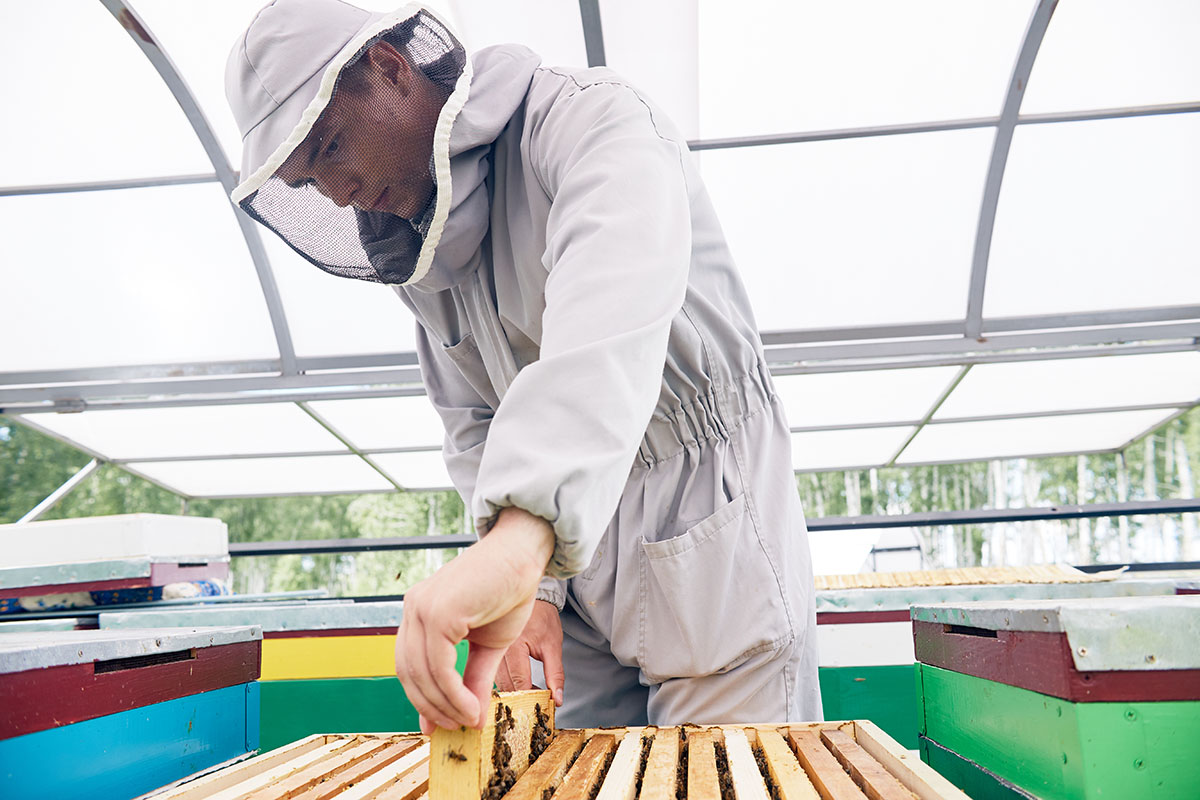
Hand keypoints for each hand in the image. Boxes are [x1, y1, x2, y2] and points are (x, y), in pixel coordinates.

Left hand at [395, 507, 554, 732]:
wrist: (524, 554)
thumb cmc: (509, 590)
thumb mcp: (489, 644)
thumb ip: (473, 678)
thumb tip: (469, 716)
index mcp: (419, 611)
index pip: (410, 664)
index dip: (423, 699)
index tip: (438, 725)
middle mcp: (414, 607)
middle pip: (409, 673)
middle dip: (433, 707)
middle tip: (457, 728)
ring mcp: (421, 609)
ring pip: (423, 675)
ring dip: (446, 706)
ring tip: (470, 720)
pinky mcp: (437, 613)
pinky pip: (439, 668)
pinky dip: (454, 694)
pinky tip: (472, 706)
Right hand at [495, 600, 564, 706]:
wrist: (531, 599)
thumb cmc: (543, 618)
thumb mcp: (553, 646)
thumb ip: (555, 674)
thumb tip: (556, 700)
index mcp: (515, 645)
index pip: (519, 682)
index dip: (531, 697)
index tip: (541, 704)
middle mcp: (497, 648)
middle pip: (506, 686)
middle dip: (522, 698)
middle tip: (537, 699)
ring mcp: (488, 649)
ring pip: (498, 683)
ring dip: (513, 691)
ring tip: (530, 689)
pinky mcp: (483, 651)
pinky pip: (492, 675)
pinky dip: (505, 682)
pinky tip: (518, 682)